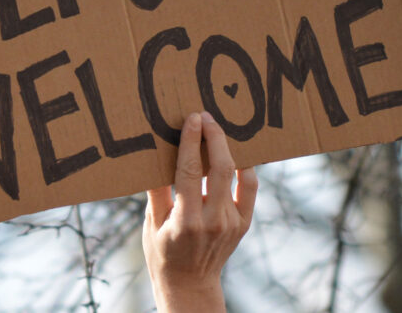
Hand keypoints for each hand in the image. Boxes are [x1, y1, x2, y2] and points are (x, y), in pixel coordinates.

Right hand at [142, 112, 257, 312]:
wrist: (190, 285)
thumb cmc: (163, 252)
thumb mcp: (151, 223)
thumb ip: (156, 190)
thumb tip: (155, 152)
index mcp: (186, 221)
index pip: (191, 171)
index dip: (192, 141)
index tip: (192, 118)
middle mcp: (213, 221)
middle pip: (221, 168)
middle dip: (214, 137)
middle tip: (205, 116)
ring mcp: (233, 223)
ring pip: (239, 174)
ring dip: (230, 148)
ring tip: (219, 130)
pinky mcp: (244, 223)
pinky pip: (250, 187)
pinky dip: (246, 167)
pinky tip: (236, 152)